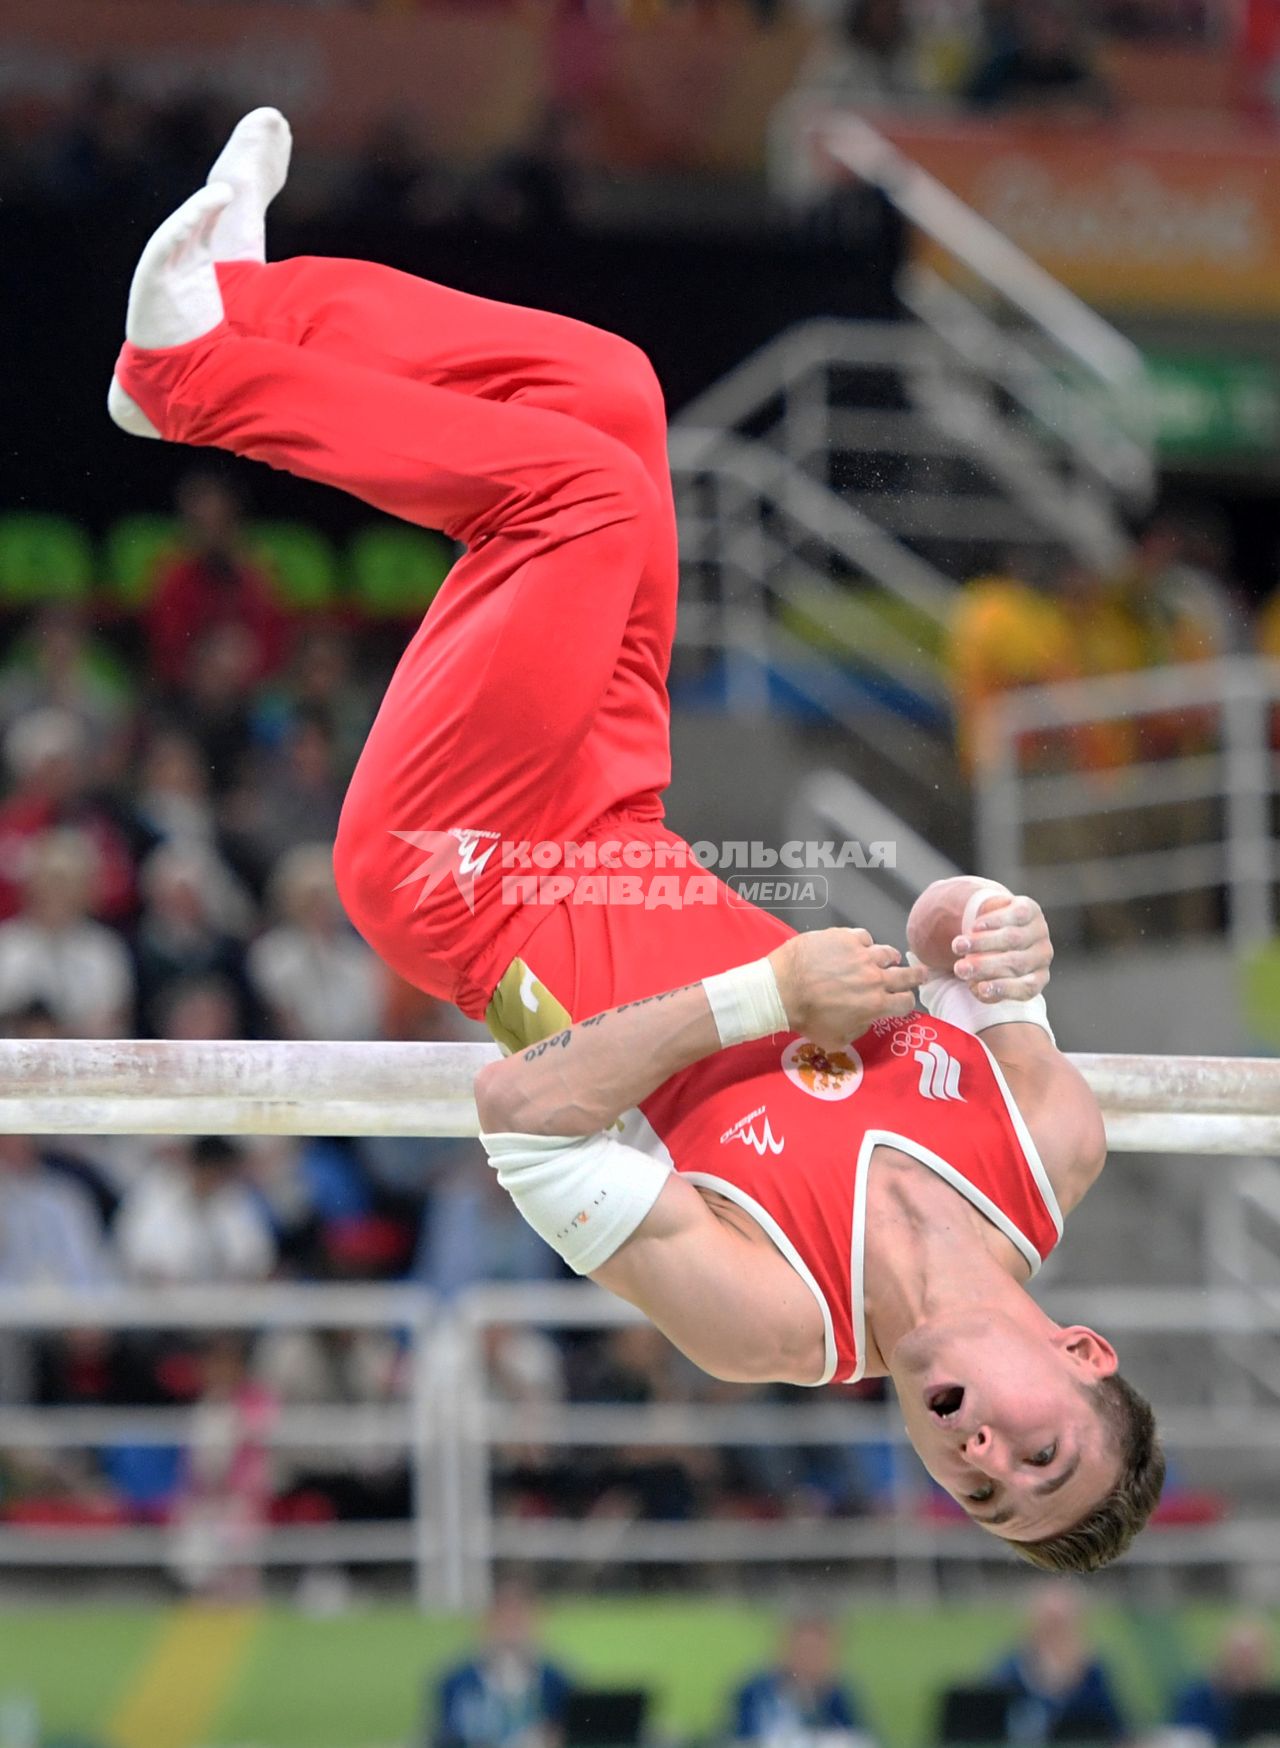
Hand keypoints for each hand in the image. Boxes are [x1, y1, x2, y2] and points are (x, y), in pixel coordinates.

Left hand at [769, 928, 925, 1051]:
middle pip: (908, 974)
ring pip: (887, 952)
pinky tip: (858, 946)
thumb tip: (866, 1020)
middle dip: (917, 975)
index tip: (904, 1000)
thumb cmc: (806, 1018)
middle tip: (922, 973)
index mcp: (875, 1004)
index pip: (905, 1003)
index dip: (906, 1002)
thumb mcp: (835, 1040)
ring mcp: (860, 954)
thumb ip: (858, 1030)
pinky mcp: (844, 936)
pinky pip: (863, 936)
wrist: (781, 989)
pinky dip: (863, 943)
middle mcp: (874, 977)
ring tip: (890, 957)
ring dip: (890, 957)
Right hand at [952, 892, 1052, 1002]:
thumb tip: (948, 982)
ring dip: (983, 943)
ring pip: (1012, 938)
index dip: (1003, 989)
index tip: (977, 989)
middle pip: (1016, 963)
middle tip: (959, 969)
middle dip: (985, 966)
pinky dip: (994, 922)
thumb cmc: (985, 958)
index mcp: (1036, 978)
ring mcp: (1039, 931)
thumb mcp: (981, 976)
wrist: (994, 925)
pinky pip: (1015, 916)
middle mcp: (1042, 956)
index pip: (1026, 988)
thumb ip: (971, 984)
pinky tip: (974, 926)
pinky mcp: (1031, 910)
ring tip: (957, 946)